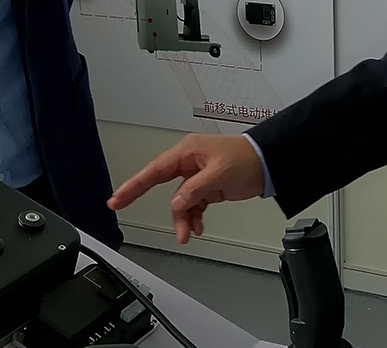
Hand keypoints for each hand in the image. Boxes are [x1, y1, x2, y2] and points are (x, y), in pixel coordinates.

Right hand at [108, 134, 266, 243]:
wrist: (269, 164)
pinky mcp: (207, 187)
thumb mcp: (219, 174)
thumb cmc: (247, 159)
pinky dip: (194, 217)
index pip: (154, 170)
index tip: (118, 197)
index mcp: (188, 152)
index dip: (134, 184)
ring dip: (182, 219)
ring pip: (180, 201)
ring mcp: (197, 175)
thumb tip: (176, 203)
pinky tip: (198, 228)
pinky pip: (192, 205)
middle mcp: (189, 162)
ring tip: (188, 234)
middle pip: (161, 185)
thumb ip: (194, 190)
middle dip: (150, 201)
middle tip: (121, 208)